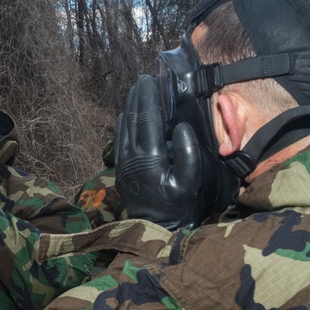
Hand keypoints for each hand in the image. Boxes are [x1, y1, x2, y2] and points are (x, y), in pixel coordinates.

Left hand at [115, 74, 211, 230]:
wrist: (158, 229)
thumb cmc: (179, 205)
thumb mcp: (191, 182)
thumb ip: (189, 153)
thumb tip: (181, 127)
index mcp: (151, 157)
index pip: (148, 119)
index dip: (148, 98)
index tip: (151, 80)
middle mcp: (133, 158)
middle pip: (132, 120)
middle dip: (137, 98)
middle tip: (143, 79)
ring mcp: (124, 165)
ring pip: (123, 129)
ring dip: (128, 108)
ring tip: (135, 91)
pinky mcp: (121, 172)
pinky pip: (118, 142)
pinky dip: (121, 126)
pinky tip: (124, 116)